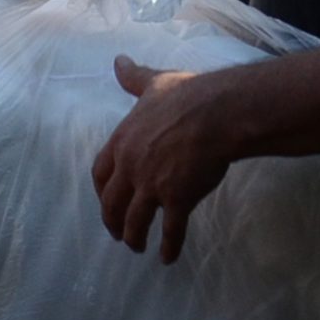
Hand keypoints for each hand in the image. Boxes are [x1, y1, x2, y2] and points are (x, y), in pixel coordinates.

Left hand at [92, 54, 231, 262]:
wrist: (218, 112)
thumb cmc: (189, 95)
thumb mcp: (154, 84)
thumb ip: (134, 78)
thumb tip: (118, 61)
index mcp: (122, 141)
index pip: (100, 173)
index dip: (101, 191)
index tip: (105, 201)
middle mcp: (131, 167)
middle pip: (112, 202)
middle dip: (112, 221)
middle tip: (117, 234)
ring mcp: (152, 185)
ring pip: (135, 220)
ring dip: (134, 237)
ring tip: (137, 248)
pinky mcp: (176, 199)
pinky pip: (169, 230)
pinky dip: (167, 246)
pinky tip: (167, 258)